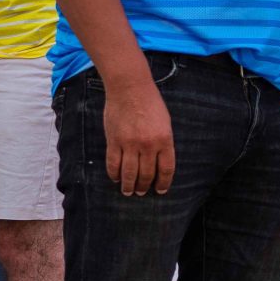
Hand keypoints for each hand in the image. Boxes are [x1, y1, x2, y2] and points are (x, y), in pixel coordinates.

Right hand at [102, 74, 175, 196]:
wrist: (130, 88)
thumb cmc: (150, 102)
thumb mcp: (165, 123)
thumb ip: (163, 142)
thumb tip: (158, 162)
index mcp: (165, 140)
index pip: (166, 169)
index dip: (163, 183)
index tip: (161, 190)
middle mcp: (148, 145)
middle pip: (147, 174)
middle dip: (145, 187)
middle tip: (142, 193)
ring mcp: (130, 144)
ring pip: (129, 173)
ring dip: (129, 186)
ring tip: (128, 191)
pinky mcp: (114, 141)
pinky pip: (113, 164)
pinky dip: (114, 174)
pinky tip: (115, 178)